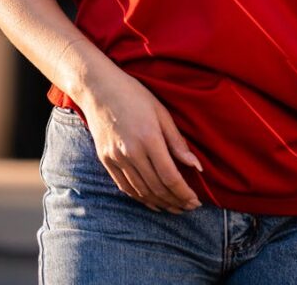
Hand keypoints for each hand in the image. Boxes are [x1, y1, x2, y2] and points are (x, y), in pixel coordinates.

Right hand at [81, 64, 203, 212]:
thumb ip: (178, 142)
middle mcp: (131, 152)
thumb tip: (198, 167)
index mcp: (148, 138)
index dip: (184, 193)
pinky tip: (152, 201)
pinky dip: (140, 198)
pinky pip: (125, 187)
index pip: (170, 176)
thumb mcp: (161, 112)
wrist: (98, 88)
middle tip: (189, 208)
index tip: (195, 201)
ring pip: (141, 191)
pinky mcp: (106, 160)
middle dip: (175, 201)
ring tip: (175, 208)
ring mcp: (116, 158)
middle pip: (156, 187)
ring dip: (160, 203)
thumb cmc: (134, 95)